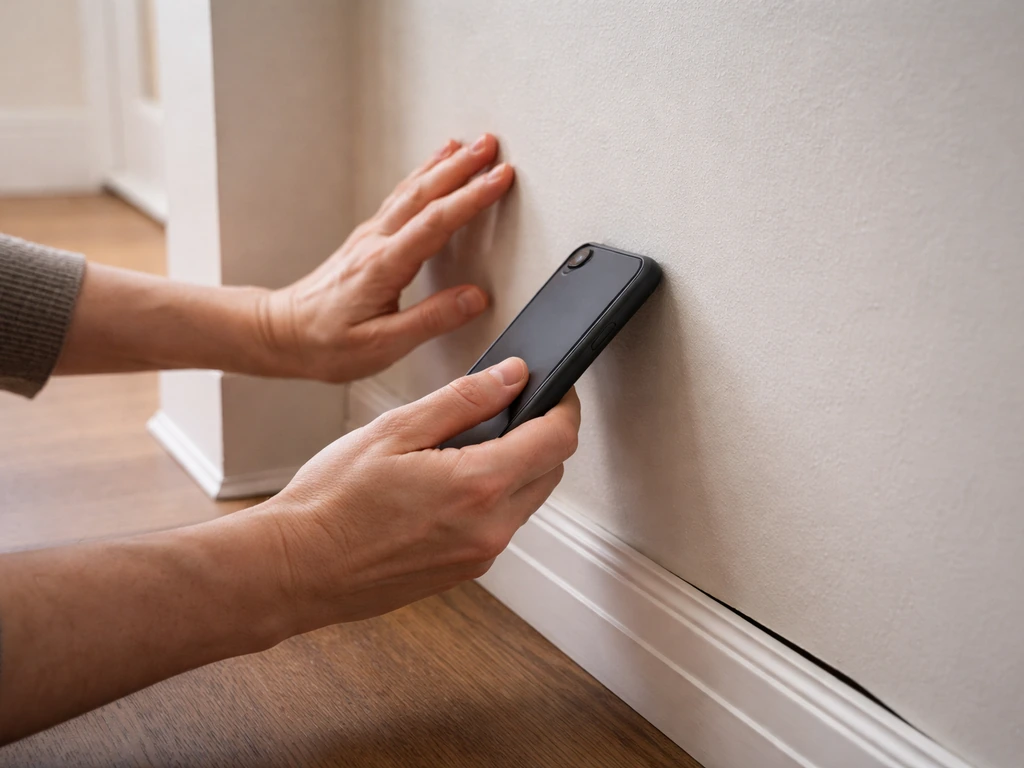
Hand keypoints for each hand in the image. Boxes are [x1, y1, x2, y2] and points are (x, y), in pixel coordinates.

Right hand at [252, 357, 580, 629]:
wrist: (297, 569)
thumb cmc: (331, 502)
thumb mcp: (395, 429)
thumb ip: (463, 400)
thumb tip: (511, 377)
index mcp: (478, 485)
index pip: (557, 439)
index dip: (563, 406)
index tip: (553, 389)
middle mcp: (490, 528)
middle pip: (550, 470)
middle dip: (540, 435)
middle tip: (503, 411)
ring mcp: (480, 556)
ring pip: (527, 499)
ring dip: (515, 468)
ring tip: (462, 448)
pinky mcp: (465, 572)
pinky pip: (500, 525)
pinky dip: (491, 498)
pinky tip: (446, 484)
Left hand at [256, 133, 513, 382]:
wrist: (282, 333)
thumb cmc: (326, 343)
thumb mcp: (383, 345)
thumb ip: (431, 319)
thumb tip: (474, 298)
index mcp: (383, 266)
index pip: (436, 222)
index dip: (472, 197)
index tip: (500, 179)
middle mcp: (375, 242)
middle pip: (424, 193)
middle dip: (463, 167)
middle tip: (493, 147)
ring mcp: (369, 236)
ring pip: (411, 189)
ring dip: (444, 165)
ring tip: (471, 146)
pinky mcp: (367, 239)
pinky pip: (401, 197)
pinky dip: (423, 176)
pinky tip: (433, 168)